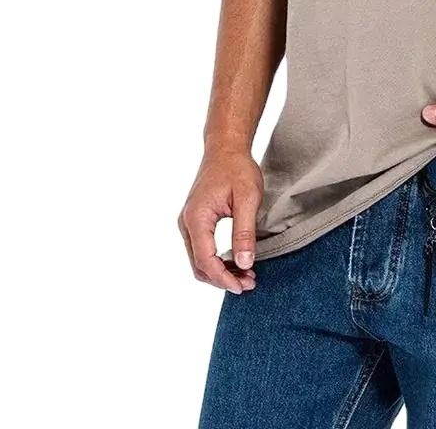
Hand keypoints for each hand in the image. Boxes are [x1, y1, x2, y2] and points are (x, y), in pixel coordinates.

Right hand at [178, 146, 262, 294]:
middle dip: (222, 279)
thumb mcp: (247, 199)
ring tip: (246, 276)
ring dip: (220, 272)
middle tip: (249, 284)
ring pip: (199, 259)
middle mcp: (186, 223)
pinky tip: (237, 262)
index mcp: (196, 218)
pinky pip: (202, 249)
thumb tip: (243, 263)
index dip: (223, 278)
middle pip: (199, 264)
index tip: (243, 286)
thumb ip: (244, 232)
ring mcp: (188, 223)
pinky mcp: (195, 221)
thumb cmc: (237, 169)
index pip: (205, 260)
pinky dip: (217, 260)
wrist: (226, 148)